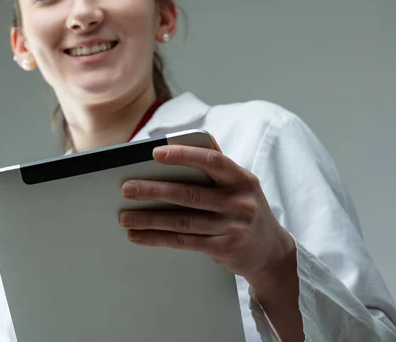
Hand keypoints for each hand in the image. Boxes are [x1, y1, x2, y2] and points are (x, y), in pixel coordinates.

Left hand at [118, 144, 294, 280]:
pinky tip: (137, 235)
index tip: (155, 153)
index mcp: (242, 179)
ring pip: (183, 221)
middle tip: (126, 188)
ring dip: (149, 219)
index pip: (212, 161)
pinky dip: (157, 238)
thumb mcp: (239, 184)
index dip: (183, 155)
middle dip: (154, 190)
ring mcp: (233, 228)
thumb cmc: (244, 208)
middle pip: (190, 194)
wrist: (271, 251)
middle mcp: (240, 202)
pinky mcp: (224, 249)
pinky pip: (184, 242)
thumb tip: (175, 144)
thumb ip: (214, 166)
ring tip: (124, 217)